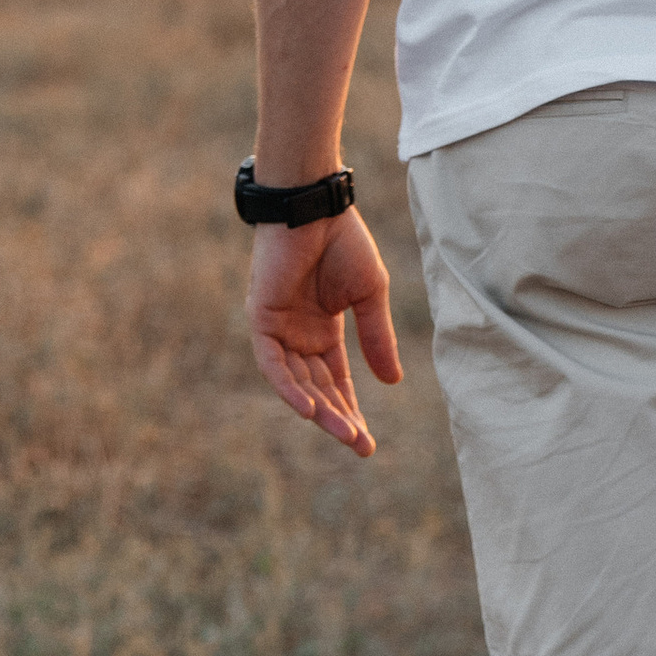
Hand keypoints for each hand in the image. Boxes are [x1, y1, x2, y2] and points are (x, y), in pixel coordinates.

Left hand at [247, 209, 402, 457]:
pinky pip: (272, 364)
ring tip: (343, 433)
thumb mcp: (369, 297)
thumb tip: (393, 383)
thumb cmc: (344, 243)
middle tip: (359, 446)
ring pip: (296, 383)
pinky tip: (309, 409)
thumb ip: (377, 338)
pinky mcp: (262, 320)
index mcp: (323, 332)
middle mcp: (298, 337)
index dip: (352, 411)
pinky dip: (289, 387)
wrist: (316, 208)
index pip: (336, 382)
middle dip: (339, 419)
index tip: (367, 444)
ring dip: (319, 410)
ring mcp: (279, 330)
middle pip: (318, 389)